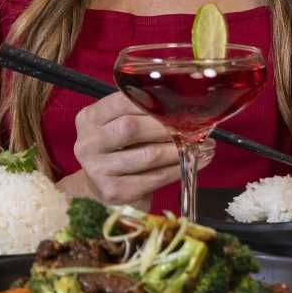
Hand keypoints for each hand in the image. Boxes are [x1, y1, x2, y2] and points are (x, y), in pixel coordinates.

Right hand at [69, 94, 197, 205]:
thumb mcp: (120, 125)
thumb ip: (141, 113)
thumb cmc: (121, 150)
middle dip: (168, 126)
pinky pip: (154, 178)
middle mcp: (88, 143)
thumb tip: (184, 105)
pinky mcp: (113, 191)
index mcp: (90, 118)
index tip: (180, 103)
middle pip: (131, 127)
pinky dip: (178, 169)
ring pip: (148, 155)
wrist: (104, 187)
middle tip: (195, 126)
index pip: (122, 101)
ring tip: (203, 146)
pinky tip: (193, 163)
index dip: (153, 101)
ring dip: (179, 150)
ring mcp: (98, 169)